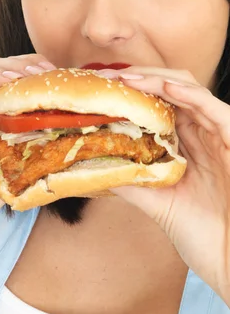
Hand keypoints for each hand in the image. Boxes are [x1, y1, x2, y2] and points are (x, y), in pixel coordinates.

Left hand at [98, 66, 229, 304]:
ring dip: (155, 79)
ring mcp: (219, 137)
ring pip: (189, 91)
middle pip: (170, 90)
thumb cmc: (204, 236)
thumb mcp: (158, 203)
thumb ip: (132, 181)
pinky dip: (189, 94)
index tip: (98, 88)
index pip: (157, 105)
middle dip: (137, 78)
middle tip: (104, 77)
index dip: (130, 92)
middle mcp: (202, 135)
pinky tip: (164, 87)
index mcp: (186, 145)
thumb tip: (95, 166)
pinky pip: (214, 109)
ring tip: (125, 77)